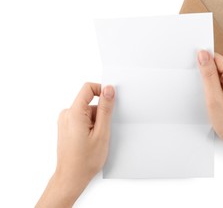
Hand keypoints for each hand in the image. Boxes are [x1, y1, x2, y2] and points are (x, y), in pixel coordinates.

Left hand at [36, 83, 114, 207]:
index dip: (102, 90)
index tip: (112, 101)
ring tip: (97, 138)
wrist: (71, 178)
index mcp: (74, 113)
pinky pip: (82, 118)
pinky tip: (92, 139)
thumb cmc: (85, 160)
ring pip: (87, 111)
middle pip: (89, 101)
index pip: (88, 88)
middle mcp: (67, 114)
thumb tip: (109, 89)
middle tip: (104, 129)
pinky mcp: (67, 127)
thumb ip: (106, 109)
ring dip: (96, 121)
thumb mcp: (102, 132)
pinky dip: (90, 125)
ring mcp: (65, 121)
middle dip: (101, 112)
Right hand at [197, 51, 222, 206]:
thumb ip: (208, 74)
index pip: (216, 59)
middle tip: (212, 98)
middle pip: (220, 66)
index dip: (206, 70)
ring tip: (220, 102)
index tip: (204, 85)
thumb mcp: (214, 99)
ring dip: (217, 86)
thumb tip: (202, 53)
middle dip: (211, 80)